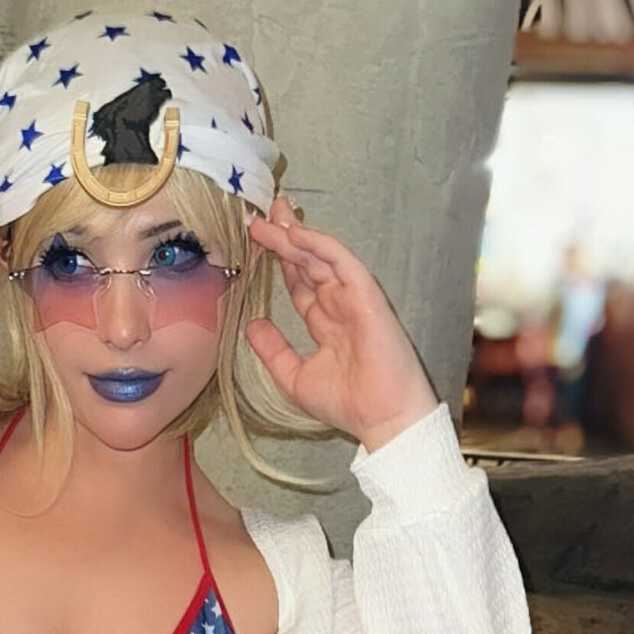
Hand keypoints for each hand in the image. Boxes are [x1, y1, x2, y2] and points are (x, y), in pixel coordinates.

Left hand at [244, 197, 438, 450]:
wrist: (382, 418)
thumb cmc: (347, 404)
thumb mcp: (295, 377)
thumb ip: (273, 350)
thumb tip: (251, 325)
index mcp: (326, 322)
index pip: (300, 284)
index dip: (279, 264)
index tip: (255, 245)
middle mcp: (340, 305)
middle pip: (308, 263)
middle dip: (284, 238)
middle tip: (260, 215)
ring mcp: (354, 298)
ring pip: (320, 257)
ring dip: (295, 235)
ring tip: (269, 217)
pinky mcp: (366, 295)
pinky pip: (341, 262)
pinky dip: (319, 245)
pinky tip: (295, 233)